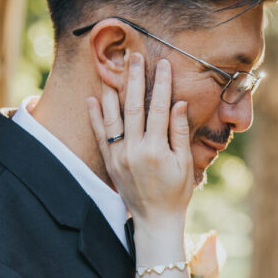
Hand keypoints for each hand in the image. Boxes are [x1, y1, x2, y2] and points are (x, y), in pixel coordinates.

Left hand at [86, 52, 191, 227]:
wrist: (155, 220)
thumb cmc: (176, 193)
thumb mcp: (185, 164)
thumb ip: (178, 133)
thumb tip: (178, 104)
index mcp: (156, 150)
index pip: (160, 109)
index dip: (162, 85)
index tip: (163, 64)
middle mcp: (134, 151)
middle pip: (133, 107)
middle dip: (134, 79)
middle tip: (134, 56)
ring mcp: (119, 156)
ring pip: (112, 117)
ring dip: (111, 91)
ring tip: (110, 69)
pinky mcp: (110, 163)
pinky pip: (100, 136)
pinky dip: (95, 117)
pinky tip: (93, 98)